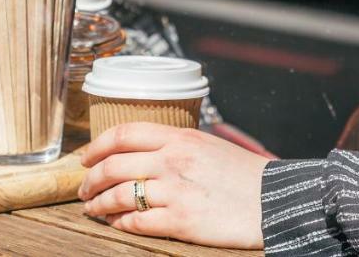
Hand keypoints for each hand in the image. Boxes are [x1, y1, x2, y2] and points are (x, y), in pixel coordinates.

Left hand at [79, 123, 267, 249]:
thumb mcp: (210, 145)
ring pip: (118, 195)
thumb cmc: (245, 174)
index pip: (125, 133)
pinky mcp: (180, 221)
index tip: (85, 158)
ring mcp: (175, 191)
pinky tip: (117, 225)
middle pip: (113, 165)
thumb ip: (178, 144)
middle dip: (90, 179)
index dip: (97, 146)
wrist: (275, 200)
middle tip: (83, 188)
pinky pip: (135, 223)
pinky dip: (119, 225)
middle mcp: (174, 161)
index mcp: (182, 138)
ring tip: (93, 210)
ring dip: (98, 205)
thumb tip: (147, 149)